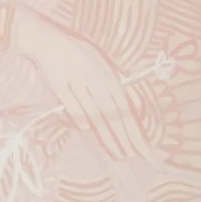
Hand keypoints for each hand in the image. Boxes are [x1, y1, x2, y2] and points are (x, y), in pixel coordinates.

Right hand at [4, 5, 150, 157]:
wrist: (52, 42)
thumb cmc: (82, 54)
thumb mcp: (107, 65)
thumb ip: (121, 84)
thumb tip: (139, 106)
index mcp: (112, 78)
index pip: (130, 109)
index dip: (139, 130)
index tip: (148, 149)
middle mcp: (99, 83)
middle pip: (117, 115)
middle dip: (132, 140)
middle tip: (145, 159)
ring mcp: (80, 85)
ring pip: (96, 116)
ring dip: (109, 136)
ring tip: (121, 156)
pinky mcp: (61, 86)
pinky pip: (72, 106)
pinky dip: (81, 119)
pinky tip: (88, 132)